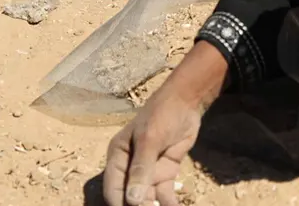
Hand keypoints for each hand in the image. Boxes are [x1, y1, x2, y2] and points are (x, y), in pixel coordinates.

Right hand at [103, 89, 200, 205]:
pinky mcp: (164, 174)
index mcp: (117, 157)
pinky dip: (169, 204)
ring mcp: (147, 172)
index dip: (120, 204)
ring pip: (148, 199)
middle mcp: (129, 168)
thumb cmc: (161, 116)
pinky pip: (164, 194)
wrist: (185, 104)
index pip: (113, 188)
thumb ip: (141, 169)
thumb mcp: (149, 140)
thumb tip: (133, 200)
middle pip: (129, 197)